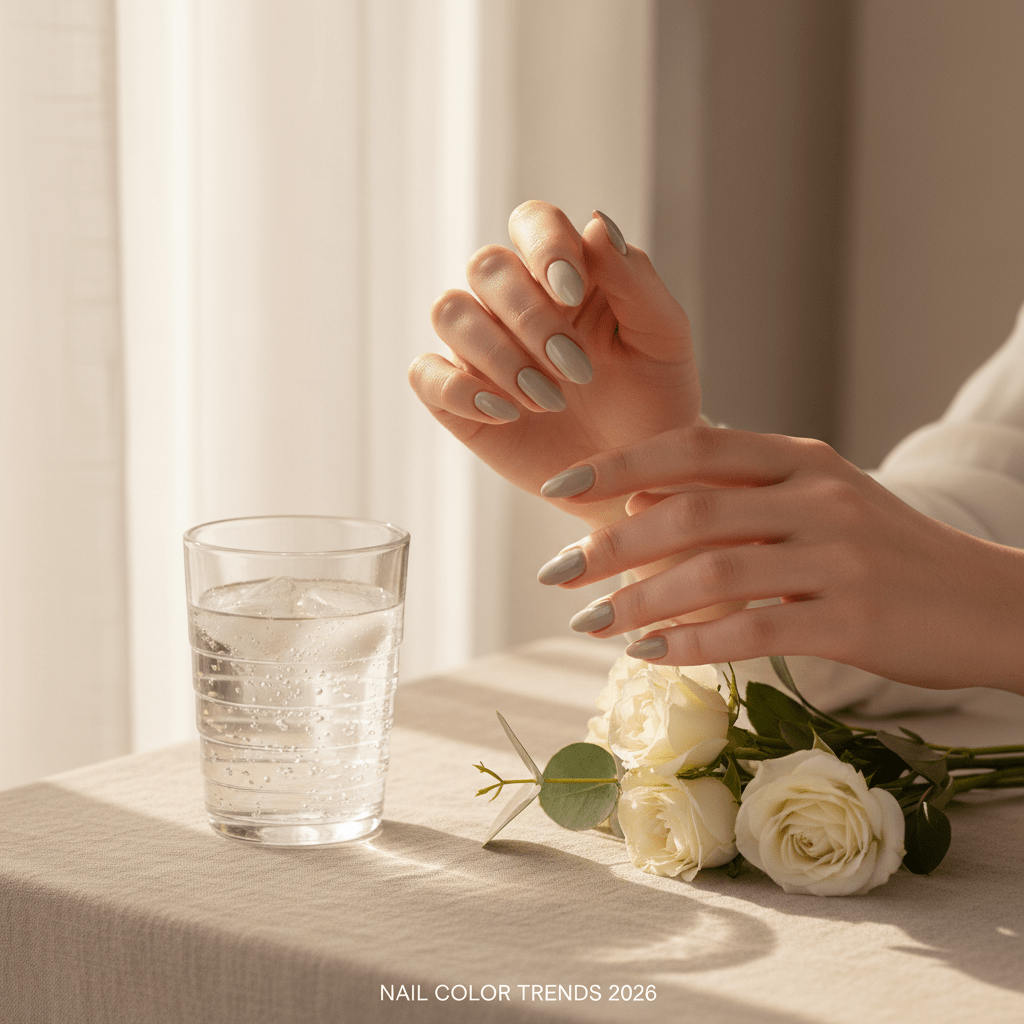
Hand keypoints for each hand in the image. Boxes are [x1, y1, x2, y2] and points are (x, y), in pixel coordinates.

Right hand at [408, 201, 700, 528]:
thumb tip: (596, 222)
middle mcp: (514, 302)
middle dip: (529, 317)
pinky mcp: (458, 399)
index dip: (543, 247)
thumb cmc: (654, 396)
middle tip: (575, 370)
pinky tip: (506, 413)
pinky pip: (424, 374)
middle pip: (485, 266)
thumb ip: (634, 278)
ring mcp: (481, 349)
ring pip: (450, 312)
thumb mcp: (662, 336)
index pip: (533, 223)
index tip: (572, 291)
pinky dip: (458, 389)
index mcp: (564, 272)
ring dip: (498, 354)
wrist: (639, 472)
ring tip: (549, 400)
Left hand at [536, 424, 1023, 693]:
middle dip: (611, 542)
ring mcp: (839, 555)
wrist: (989, 603)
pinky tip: (651, 655)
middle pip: (691, 510)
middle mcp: (818, 495)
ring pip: (714, 572)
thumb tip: (638, 501)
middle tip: (556, 572)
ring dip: (640, 601)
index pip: (693, 447)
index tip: (560, 488)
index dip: (619, 463)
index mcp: (801, 458)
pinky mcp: (854, 618)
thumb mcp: (816, 502)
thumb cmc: (885, 553)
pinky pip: (753, 630)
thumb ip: (736, 496)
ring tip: (590, 622)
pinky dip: (692, 643)